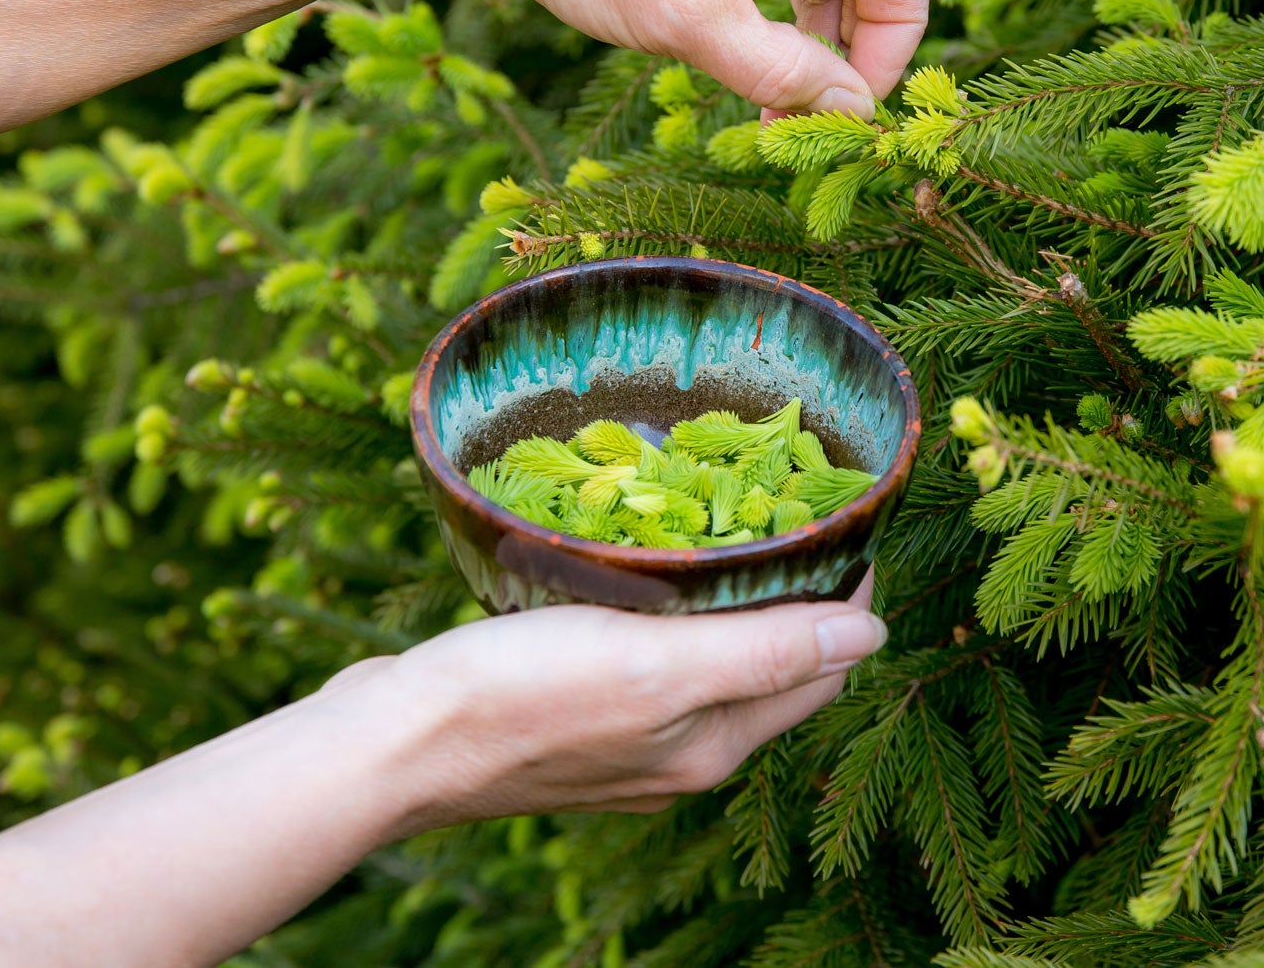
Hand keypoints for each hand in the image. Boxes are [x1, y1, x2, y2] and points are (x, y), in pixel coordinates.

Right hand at [364, 570, 884, 830]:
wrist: (389, 745)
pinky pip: (653, 663)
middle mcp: (683, 754)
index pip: (823, 669)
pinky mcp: (577, 723)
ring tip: (727, 526)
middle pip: (774, 668)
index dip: (846, 596)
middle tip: (791, 509)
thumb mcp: (658, 665)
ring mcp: (629, 744)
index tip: (846, 523)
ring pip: (713, 665)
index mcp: (715, 743)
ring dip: (732, 604)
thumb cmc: (519, 697)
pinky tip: (644, 576)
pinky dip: (670, 618)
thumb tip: (873, 635)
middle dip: (797, 595)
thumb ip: (767, 653)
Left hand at [403, 0, 929, 119]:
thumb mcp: (698, 29)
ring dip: (814, 31)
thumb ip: (788, 75)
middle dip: (853, 41)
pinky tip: (746, 50)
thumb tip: (854, 112)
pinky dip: (779, 3)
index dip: (897, 35)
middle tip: (814, 112)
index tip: (858, 101)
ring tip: (775, 98)